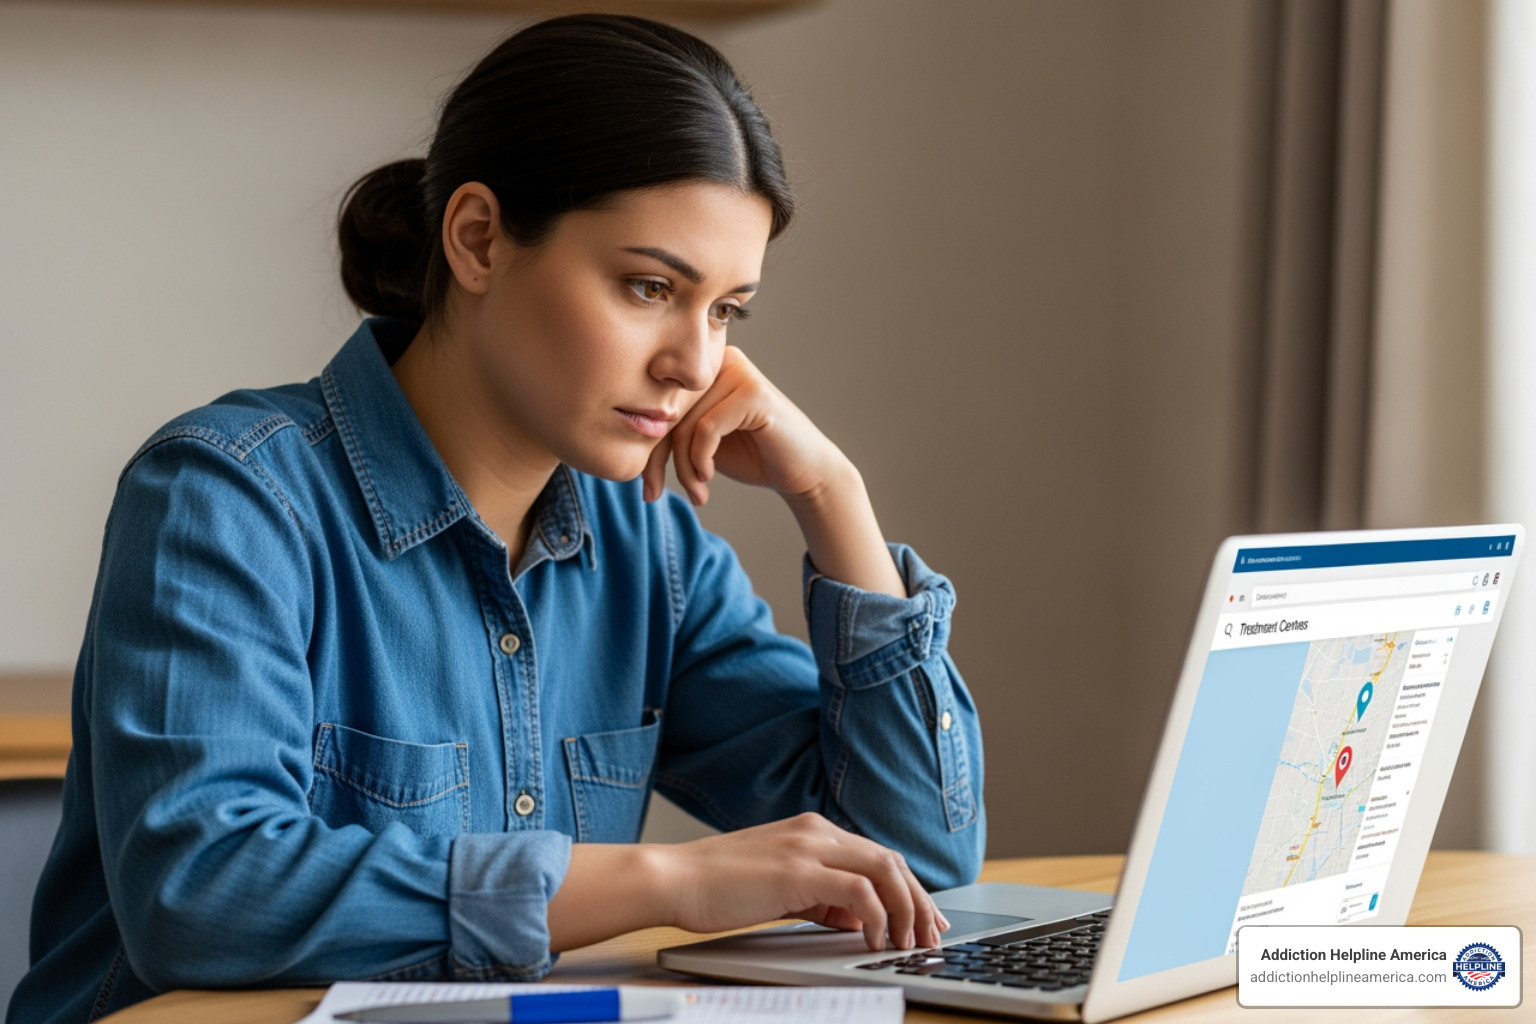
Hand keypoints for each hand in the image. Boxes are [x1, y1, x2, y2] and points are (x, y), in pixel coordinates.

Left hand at [641, 346, 840, 506]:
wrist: (802, 472)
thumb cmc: (751, 456)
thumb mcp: (698, 442)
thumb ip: (669, 429)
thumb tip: (617, 437)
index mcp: (703, 367)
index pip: (656, 402)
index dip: (644, 446)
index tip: (646, 487)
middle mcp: (719, 361)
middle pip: (665, 409)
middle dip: (656, 459)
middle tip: (654, 494)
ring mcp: (738, 372)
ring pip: (683, 422)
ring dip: (684, 468)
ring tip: (696, 492)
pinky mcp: (753, 392)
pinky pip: (705, 428)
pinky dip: (701, 460)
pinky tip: (708, 479)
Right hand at [658, 812, 950, 950]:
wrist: (674, 878)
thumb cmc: (716, 888)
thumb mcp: (779, 890)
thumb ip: (819, 898)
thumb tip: (856, 919)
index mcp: (812, 831)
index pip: (877, 855)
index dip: (907, 888)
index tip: (922, 919)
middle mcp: (817, 832)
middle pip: (891, 859)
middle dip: (918, 900)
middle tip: (930, 934)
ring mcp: (809, 847)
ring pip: (884, 869)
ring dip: (905, 909)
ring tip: (908, 942)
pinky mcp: (799, 870)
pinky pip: (859, 891)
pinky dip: (877, 917)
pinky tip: (874, 941)